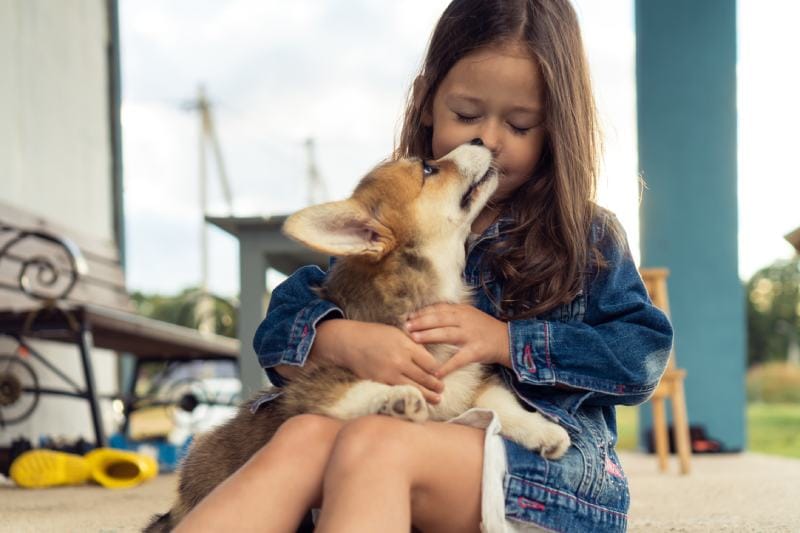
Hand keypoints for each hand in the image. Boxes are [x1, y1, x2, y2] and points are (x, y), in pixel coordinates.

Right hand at [312, 319, 443, 403]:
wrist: (349, 342)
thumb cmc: (374, 335)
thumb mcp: (397, 333)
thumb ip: (413, 345)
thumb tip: (429, 359)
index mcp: (406, 346)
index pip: (430, 363)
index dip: (437, 370)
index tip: (439, 374)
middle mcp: (400, 361)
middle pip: (425, 378)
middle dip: (436, 386)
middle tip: (442, 390)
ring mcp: (390, 373)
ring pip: (415, 388)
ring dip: (428, 396)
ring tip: (437, 400)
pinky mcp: (380, 383)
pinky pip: (399, 392)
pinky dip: (410, 396)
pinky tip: (417, 400)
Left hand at [405, 303, 509, 377]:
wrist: (509, 340)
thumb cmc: (484, 329)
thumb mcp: (469, 316)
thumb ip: (451, 315)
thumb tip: (427, 316)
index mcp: (462, 311)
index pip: (439, 309)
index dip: (423, 312)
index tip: (408, 316)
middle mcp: (466, 320)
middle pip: (440, 319)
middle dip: (421, 322)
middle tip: (405, 326)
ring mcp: (471, 335)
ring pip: (447, 334)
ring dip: (429, 336)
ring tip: (414, 340)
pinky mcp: (476, 351)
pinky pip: (459, 359)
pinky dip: (447, 366)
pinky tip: (436, 373)